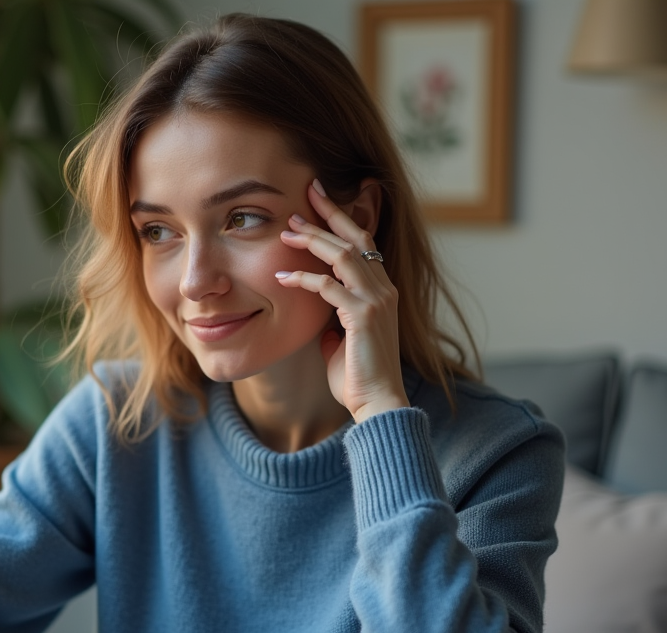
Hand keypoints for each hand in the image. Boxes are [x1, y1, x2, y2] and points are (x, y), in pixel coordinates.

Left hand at [276, 179, 407, 422]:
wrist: (376, 402)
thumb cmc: (357, 376)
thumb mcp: (341, 340)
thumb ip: (334, 320)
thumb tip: (320, 316)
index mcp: (381, 291)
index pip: (362, 244)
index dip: (341, 219)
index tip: (319, 199)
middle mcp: (384, 289)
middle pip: (356, 239)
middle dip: (328, 215)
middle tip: (304, 195)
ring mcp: (377, 300)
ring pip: (343, 255)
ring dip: (314, 240)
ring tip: (288, 231)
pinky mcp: (363, 316)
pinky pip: (329, 287)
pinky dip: (304, 278)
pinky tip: (282, 277)